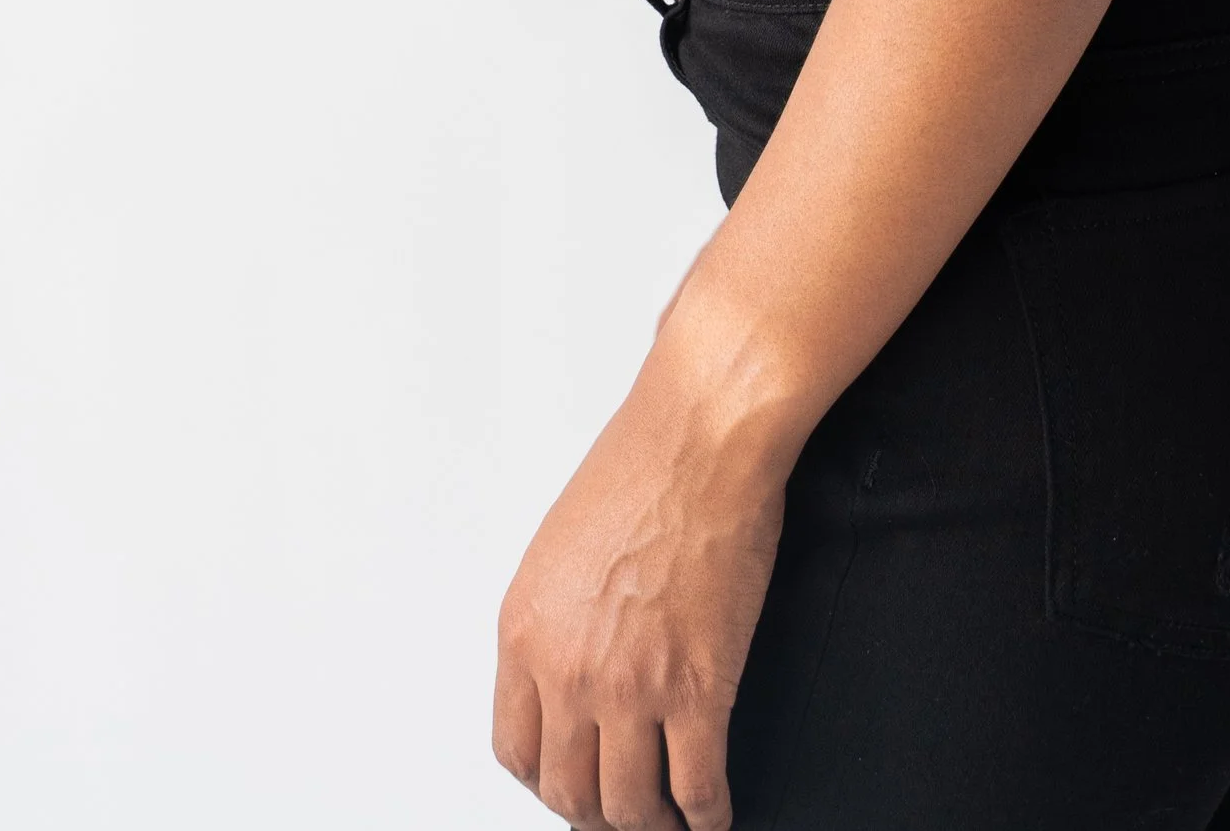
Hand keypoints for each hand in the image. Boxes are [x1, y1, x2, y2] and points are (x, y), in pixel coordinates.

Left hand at [492, 339, 791, 829]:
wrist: (702, 437)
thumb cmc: (641, 466)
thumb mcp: (560, 546)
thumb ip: (555, 618)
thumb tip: (571, 665)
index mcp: (525, 633)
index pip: (516, 750)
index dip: (546, 782)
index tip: (570, 784)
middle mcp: (568, 671)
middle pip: (569, 792)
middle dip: (596, 816)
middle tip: (621, 814)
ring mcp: (632, 687)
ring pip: (628, 806)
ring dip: (649, 826)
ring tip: (668, 823)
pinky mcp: (698, 687)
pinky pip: (697, 785)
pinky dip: (707, 815)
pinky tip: (714, 814)